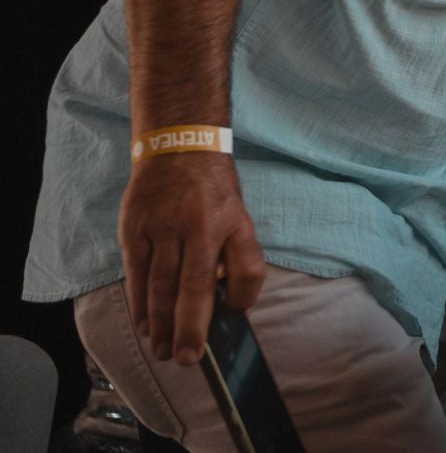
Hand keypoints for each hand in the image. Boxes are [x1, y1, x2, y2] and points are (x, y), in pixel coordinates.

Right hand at [117, 153, 264, 364]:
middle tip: (187, 358)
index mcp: (235, 222)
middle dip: (192, 327)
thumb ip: (234, 254)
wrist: (179, 147)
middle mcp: (202, 226)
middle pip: (197, 285)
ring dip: (161, 324)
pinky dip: (140, 303)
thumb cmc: (212, 192)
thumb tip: (227, 302)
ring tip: (163, 351)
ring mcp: (165, 228)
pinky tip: (143, 324)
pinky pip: (137, 273)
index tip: (234, 317)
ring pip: (162, 286)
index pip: (248, 267)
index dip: (243, 297)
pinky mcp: (136, 229)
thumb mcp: (237, 213)